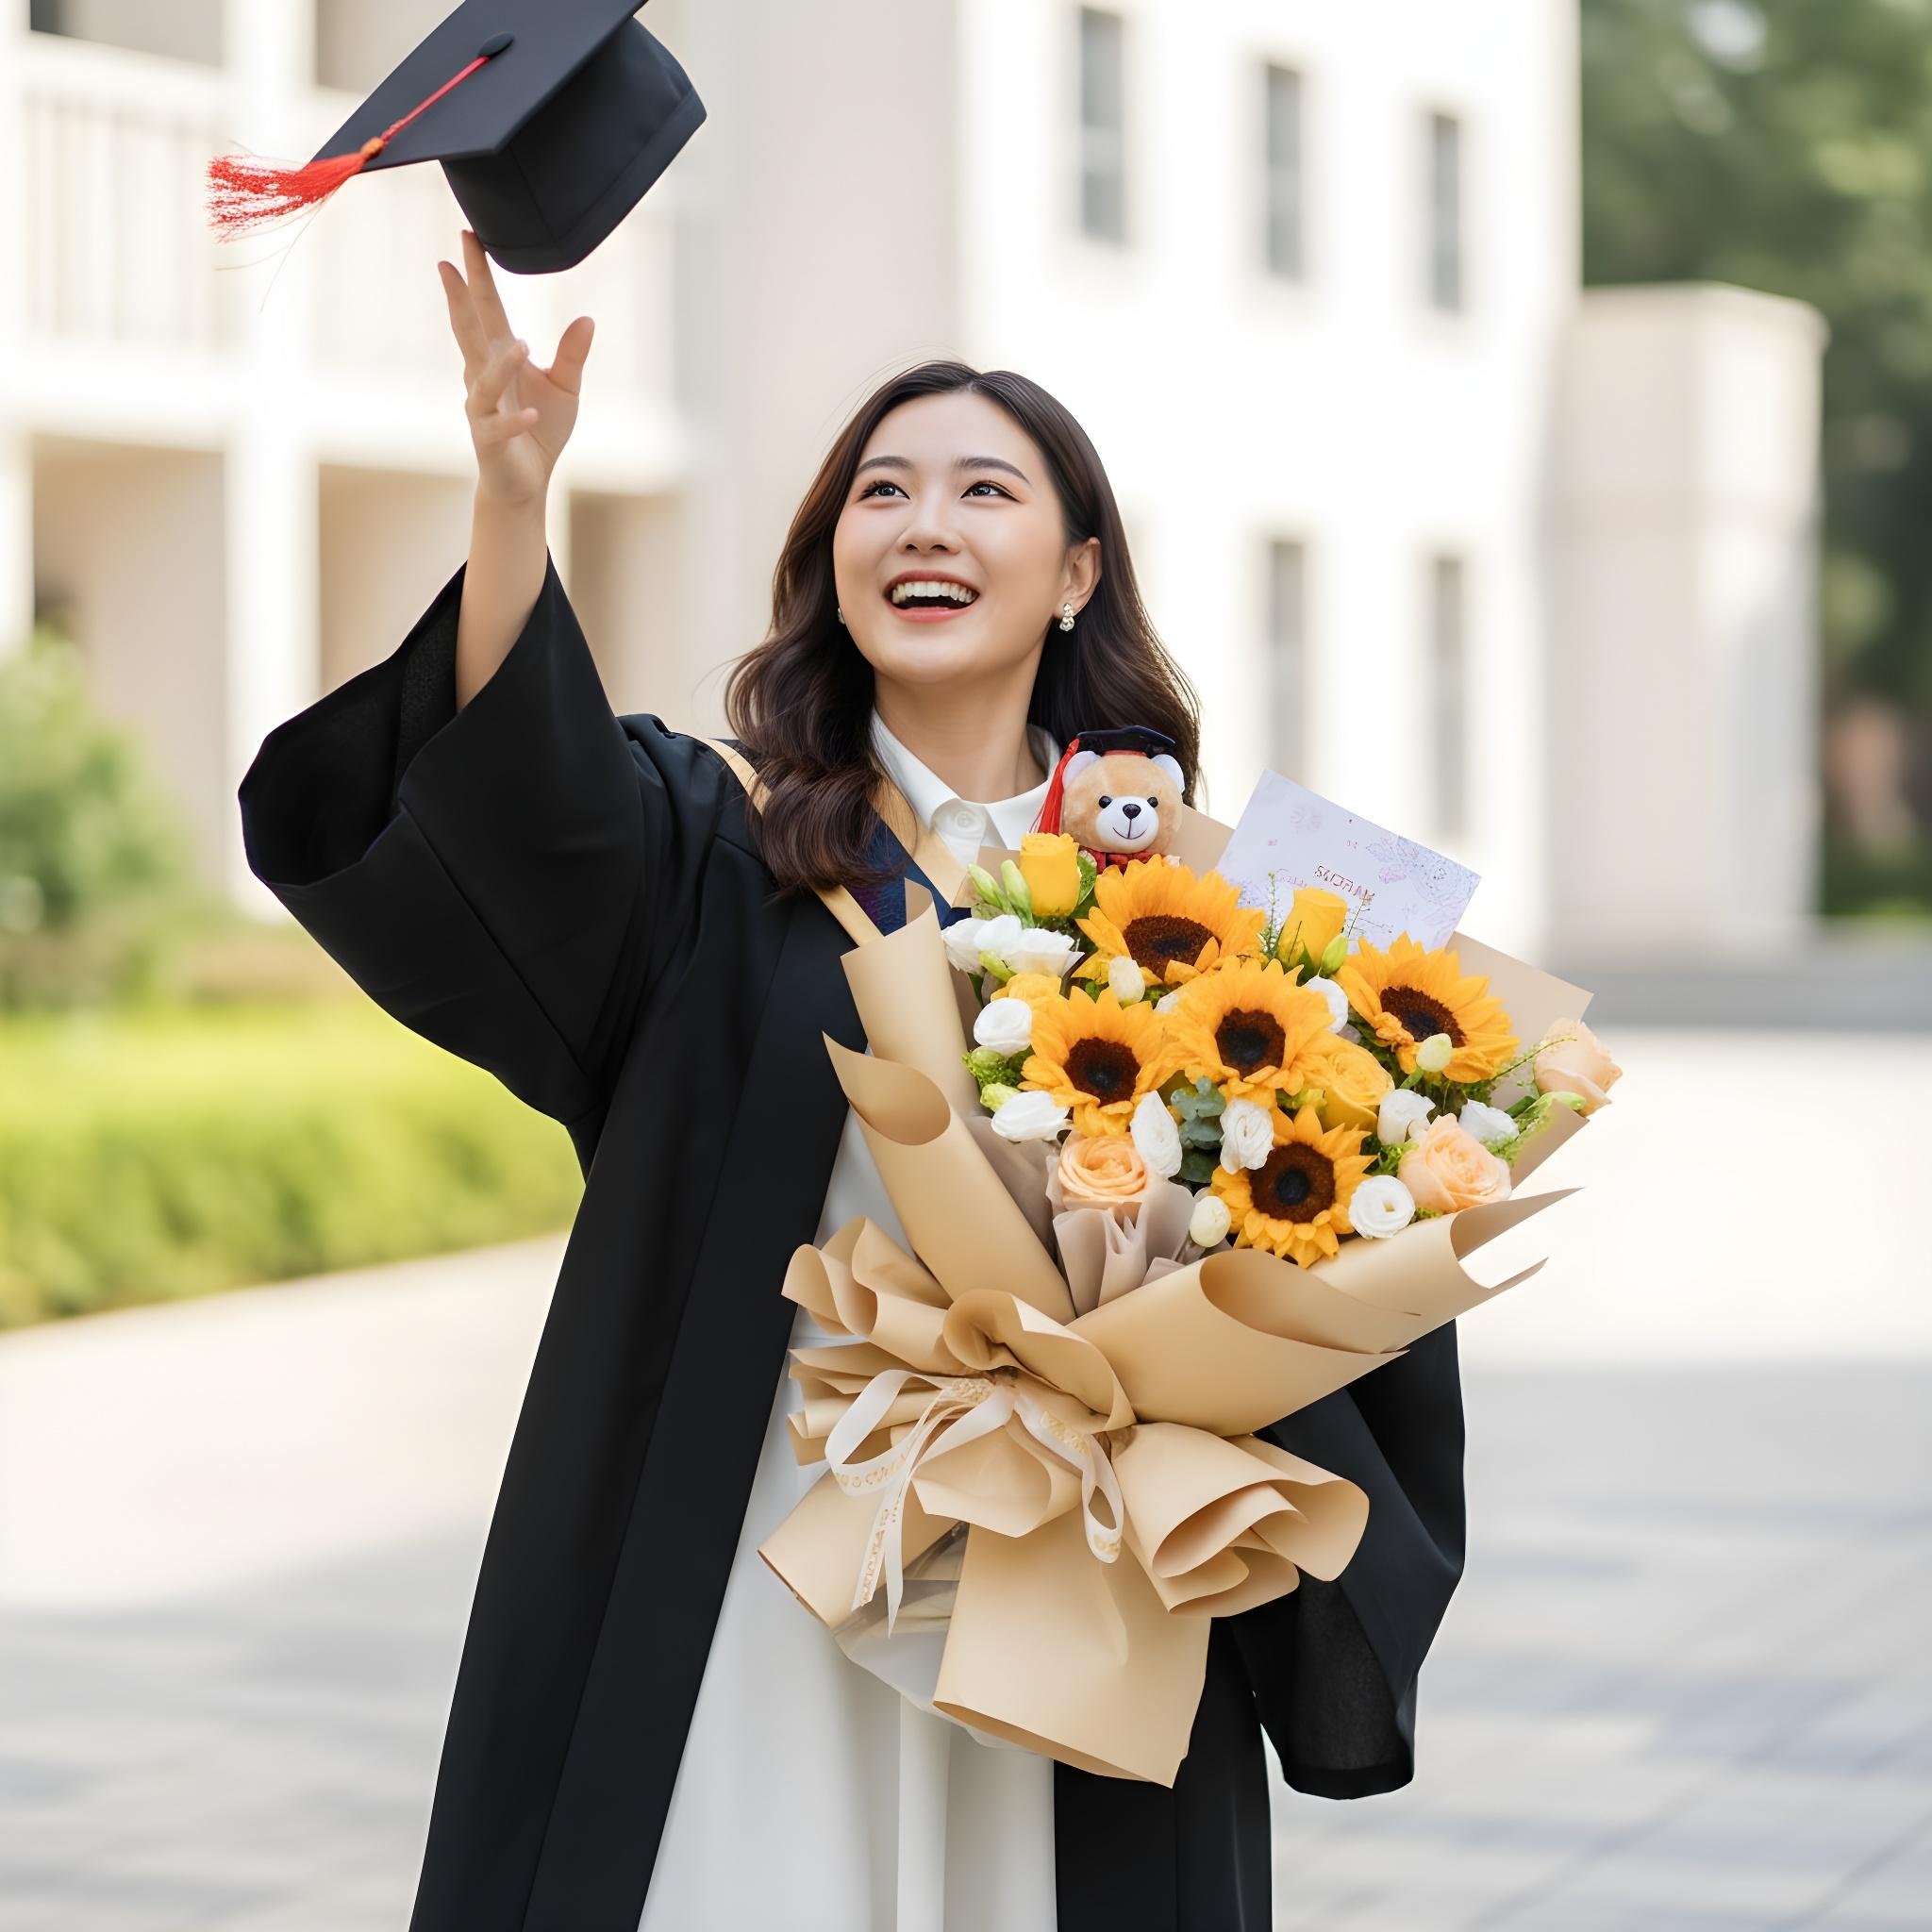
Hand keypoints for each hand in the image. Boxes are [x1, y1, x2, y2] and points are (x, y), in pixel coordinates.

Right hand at [437, 229, 593, 508]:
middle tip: (450, 261)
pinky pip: (500, 429)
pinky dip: (517, 422)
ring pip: (485, 381)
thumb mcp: (565, 388)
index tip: (469, 238)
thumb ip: (572, 355)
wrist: (526, 481)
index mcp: (502, 357)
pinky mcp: (490, 441)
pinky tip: (532, 416)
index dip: (478, 276)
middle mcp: (485, 377)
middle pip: (470, 332)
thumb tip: (587, 317)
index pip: (488, 310)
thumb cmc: (541, 429)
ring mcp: (483, 409)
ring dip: (501, 366)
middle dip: (461, 298)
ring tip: (522, 346)